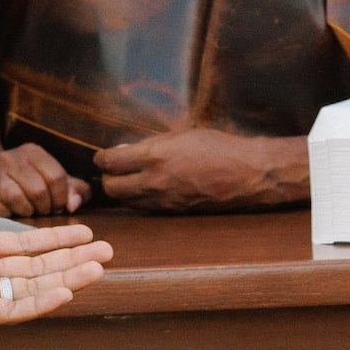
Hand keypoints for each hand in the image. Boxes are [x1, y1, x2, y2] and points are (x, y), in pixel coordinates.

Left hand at [0, 135, 108, 324]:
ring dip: (66, 278)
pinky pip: (10, 309)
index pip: (25, 246)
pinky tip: (65, 290)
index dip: (56, 239)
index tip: (87, 231)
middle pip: (37, 268)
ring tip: (99, 267)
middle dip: (73, 260)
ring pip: (31, 288)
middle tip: (108, 252)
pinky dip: (39, 302)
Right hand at [0, 138, 86, 217]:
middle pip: (38, 190)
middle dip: (44, 208)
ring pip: (17, 199)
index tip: (57, 207)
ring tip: (27, 212)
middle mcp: (9, 157)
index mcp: (32, 152)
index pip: (56, 177)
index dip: (61, 198)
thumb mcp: (55, 184)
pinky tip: (9, 214)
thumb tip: (73, 204)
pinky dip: (7, 216)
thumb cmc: (29, 187)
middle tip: (42, 212)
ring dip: (26, 212)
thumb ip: (76, 191)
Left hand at [90, 126, 301, 211]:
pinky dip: (139, 199)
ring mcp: (163, 202)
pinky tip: (148, 188)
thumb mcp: (181, 136)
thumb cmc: (218, 147)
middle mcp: (154, 183)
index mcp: (155, 157)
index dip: (101, 158)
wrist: (247, 174)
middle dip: (107, 179)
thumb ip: (150, 145)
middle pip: (111, 188)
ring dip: (122, 191)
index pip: (110, 163)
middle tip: (113, 169)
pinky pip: (144, 208)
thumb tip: (124, 151)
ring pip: (126, 202)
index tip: (103, 156)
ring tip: (129, 179)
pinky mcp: (173, 213)